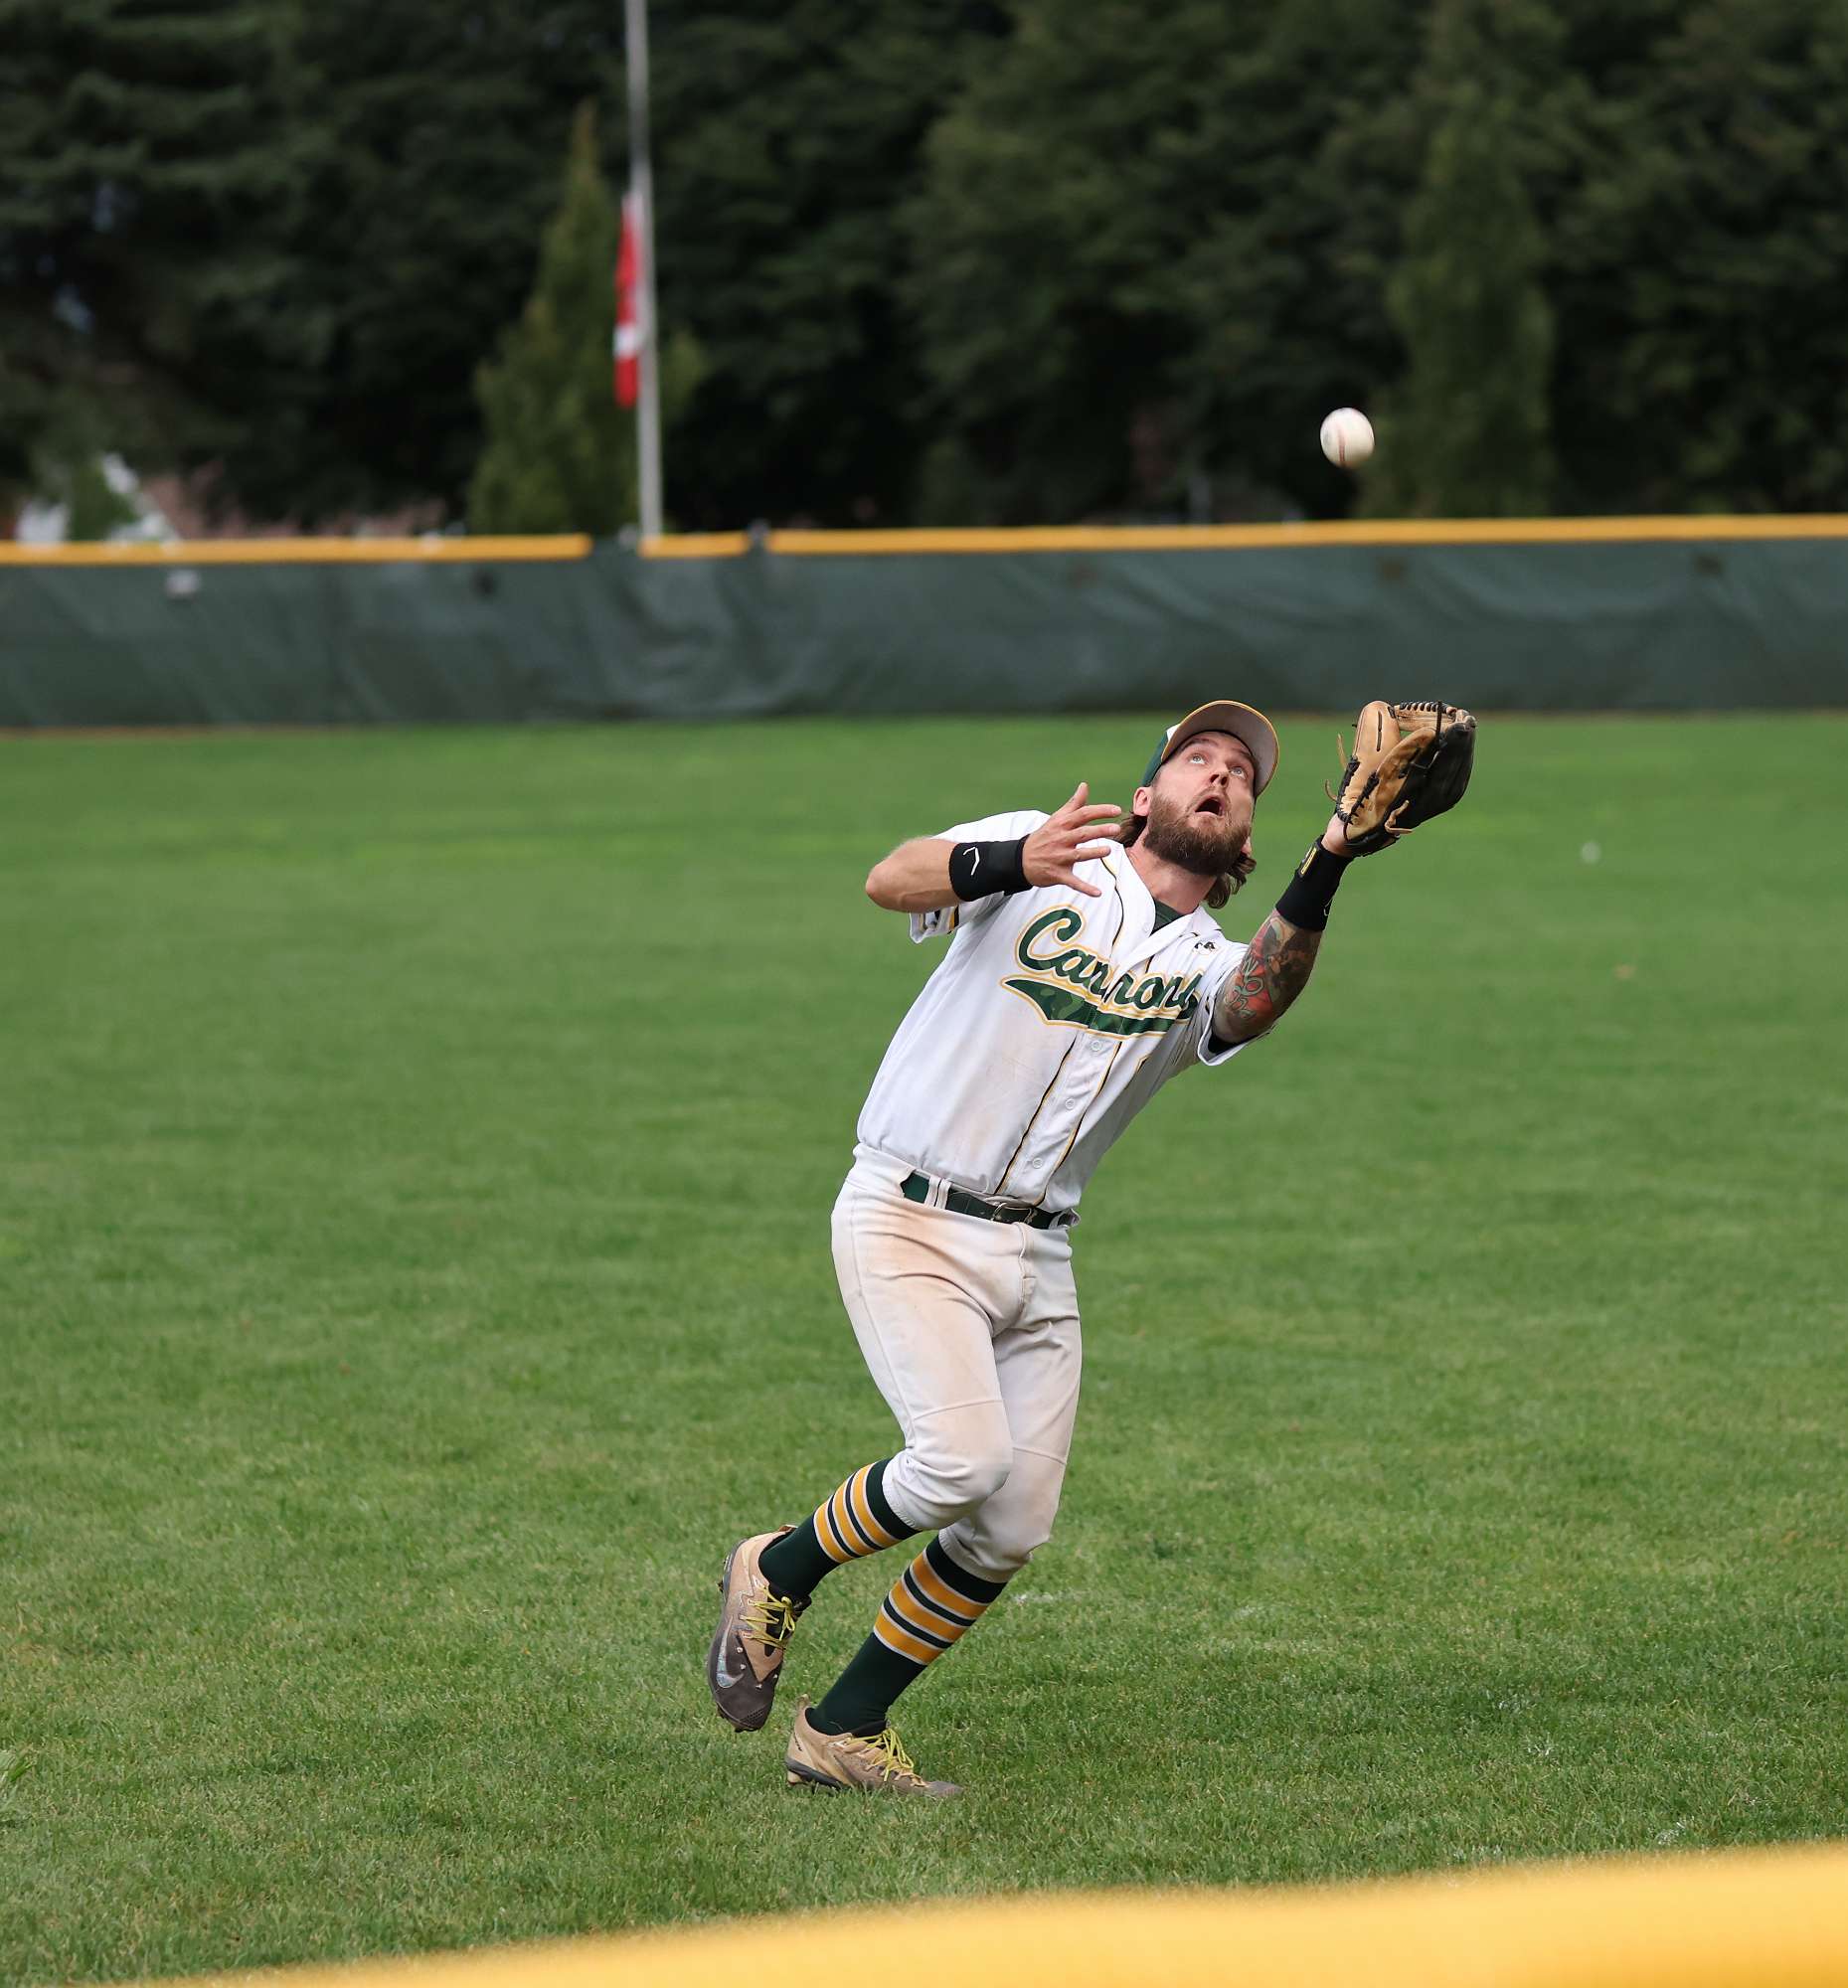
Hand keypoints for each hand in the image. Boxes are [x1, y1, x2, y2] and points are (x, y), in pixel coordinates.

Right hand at [1022, 783, 1122, 897]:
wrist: (1020, 860)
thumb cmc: (1043, 837)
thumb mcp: (1056, 819)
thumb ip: (1073, 804)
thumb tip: (1084, 786)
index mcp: (1062, 825)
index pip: (1083, 814)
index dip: (1100, 811)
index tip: (1116, 810)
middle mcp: (1061, 840)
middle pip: (1082, 833)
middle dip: (1099, 830)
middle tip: (1116, 828)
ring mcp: (1059, 858)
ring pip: (1078, 855)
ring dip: (1093, 853)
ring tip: (1108, 850)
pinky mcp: (1058, 874)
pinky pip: (1073, 882)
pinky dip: (1085, 888)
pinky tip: (1098, 893)